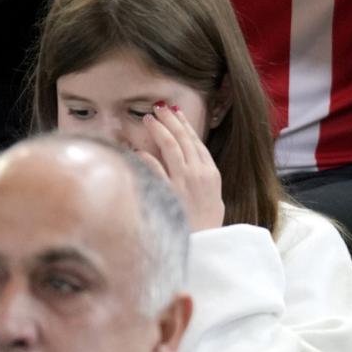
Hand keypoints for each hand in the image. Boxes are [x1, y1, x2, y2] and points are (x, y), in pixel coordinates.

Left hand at [134, 104, 225, 231]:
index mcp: (211, 172)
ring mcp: (183, 182)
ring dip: (159, 130)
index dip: (184, 124)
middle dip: (170, 120)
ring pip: (170, 147)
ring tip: (148, 119)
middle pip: (182, 139)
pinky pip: (156, 170)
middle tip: (158, 108)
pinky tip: (138, 150)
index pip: (195, 141)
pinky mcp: (170, 194)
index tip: (175, 113)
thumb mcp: (214, 197)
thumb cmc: (209, 224)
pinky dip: (147, 158)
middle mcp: (198, 173)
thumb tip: (191, 164)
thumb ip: (204, 178)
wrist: (208, 244)